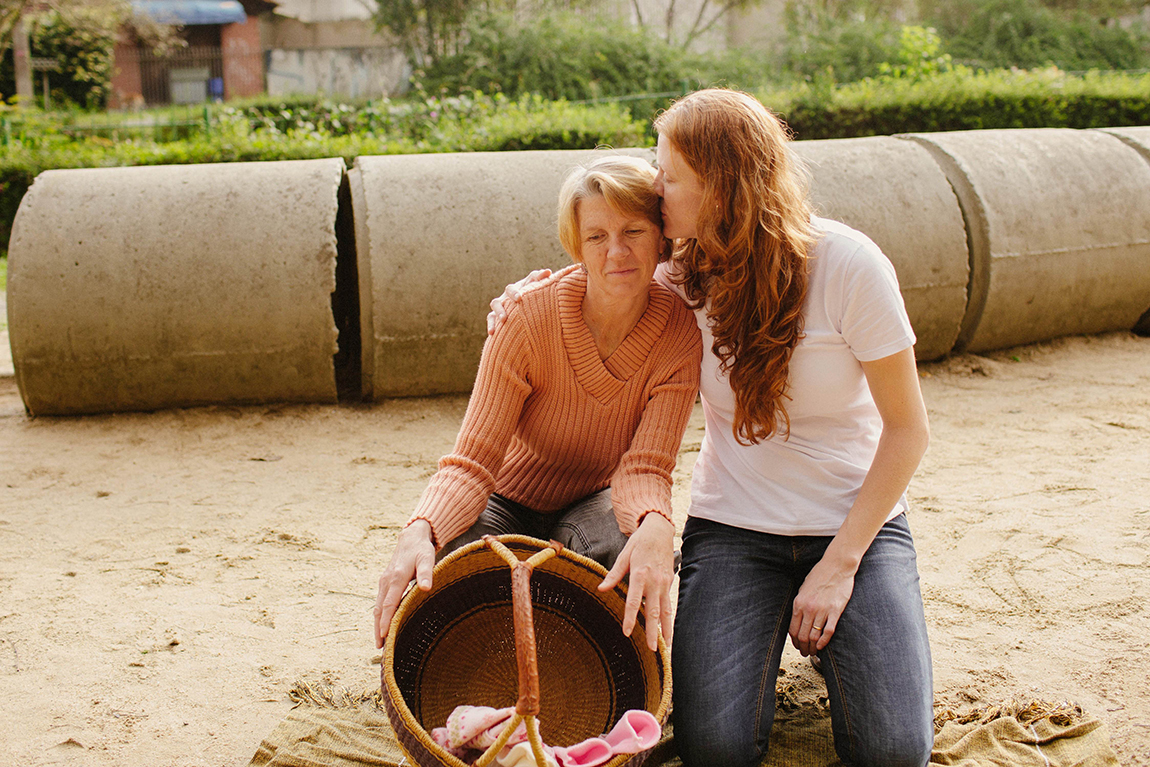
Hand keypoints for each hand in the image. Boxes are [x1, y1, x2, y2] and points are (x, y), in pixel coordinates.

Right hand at [373, 519, 435, 647]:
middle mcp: (386, 581)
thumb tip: (427, 587)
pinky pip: (380, 602)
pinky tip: (383, 625)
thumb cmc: (421, 550)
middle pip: (379, 609)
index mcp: (396, 578)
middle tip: (379, 647)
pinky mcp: (385, 582)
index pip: (389, 604)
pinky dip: (379, 615)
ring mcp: (384, 582)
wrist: (411, 538)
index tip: (384, 637)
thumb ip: (427, 573)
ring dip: (377, 624)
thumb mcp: (427, 558)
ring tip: (379, 642)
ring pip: (377, 607)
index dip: (386, 621)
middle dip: (378, 628)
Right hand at [486, 269, 551, 334]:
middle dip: (513, 293)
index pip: (531, 278)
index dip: (536, 277)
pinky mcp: (495, 315)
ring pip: (496, 303)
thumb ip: (543, 282)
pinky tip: (492, 332)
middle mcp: (511, 293)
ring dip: (500, 310)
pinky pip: (491, 318)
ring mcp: (502, 303)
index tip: (540, 280)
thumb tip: (548, 271)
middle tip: (519, 298)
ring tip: (504, 319)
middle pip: (510, 289)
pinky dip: (491, 324)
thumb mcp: (542, 294)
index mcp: (526, 285)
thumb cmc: (535, 303)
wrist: (525, 319)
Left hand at [599, 513, 675, 650]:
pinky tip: (669, 631)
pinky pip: (670, 604)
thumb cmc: (640, 542)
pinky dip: (670, 619)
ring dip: (666, 630)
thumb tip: (602, 588)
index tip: (628, 633)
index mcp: (640, 574)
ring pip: (665, 611)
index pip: (634, 601)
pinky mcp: (669, 582)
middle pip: (653, 611)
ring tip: (665, 647)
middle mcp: (654, 581)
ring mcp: (664, 583)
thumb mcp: (624, 555)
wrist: (660, 530)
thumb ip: (614, 574)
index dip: (631, 618)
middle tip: (652, 649)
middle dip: (653, 632)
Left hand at [788, 548, 857, 656]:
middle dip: (803, 647)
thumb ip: (800, 604)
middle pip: (802, 635)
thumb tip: (797, 619)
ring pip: (814, 636)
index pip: (793, 629)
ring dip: (812, 647)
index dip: (794, 641)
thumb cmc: (820, 575)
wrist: (836, 566)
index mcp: (799, 603)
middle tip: (805, 652)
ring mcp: (822, 610)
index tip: (797, 645)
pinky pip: (828, 631)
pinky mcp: (835, 611)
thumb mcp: (803, 588)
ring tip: (813, 652)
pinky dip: (824, 642)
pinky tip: (822, 646)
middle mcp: (809, 608)